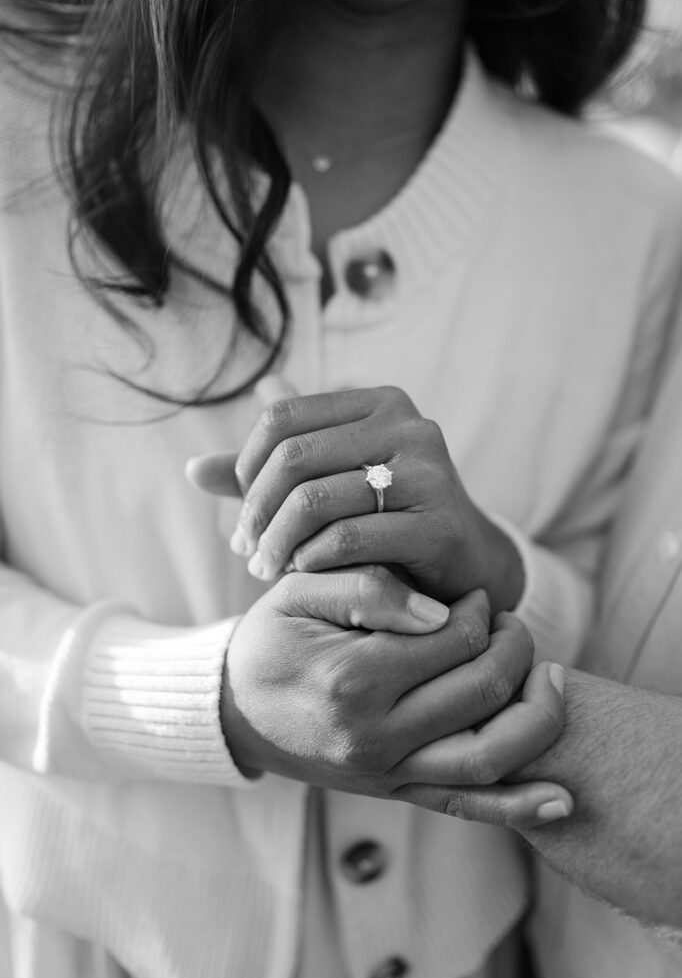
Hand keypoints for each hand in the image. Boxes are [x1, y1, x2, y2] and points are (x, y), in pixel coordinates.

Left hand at [188, 381, 522, 612]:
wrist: (467, 563)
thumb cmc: (386, 519)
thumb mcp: (328, 486)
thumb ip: (267, 476)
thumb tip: (192, 469)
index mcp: (378, 403)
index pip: (281, 417)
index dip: (245, 465)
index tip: (242, 510)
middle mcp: (409, 425)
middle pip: (293, 457)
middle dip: (256, 510)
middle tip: (246, 549)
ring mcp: (430, 472)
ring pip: (316, 500)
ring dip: (276, 542)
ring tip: (265, 569)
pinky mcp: (439, 524)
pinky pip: (348, 538)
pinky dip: (311, 559)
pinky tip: (303, 574)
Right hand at [222, 568, 570, 824]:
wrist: (234, 709)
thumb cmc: (270, 641)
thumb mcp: (300, 592)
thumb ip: (370, 588)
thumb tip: (442, 613)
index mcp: (352, 676)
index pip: (454, 638)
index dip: (478, 611)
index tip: (474, 599)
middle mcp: (374, 734)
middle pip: (483, 689)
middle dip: (515, 647)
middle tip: (509, 624)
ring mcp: (386, 772)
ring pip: (489, 756)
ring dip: (538, 714)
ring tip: (549, 676)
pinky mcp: (393, 793)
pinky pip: (466, 807)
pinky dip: (518, 806)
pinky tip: (561, 799)